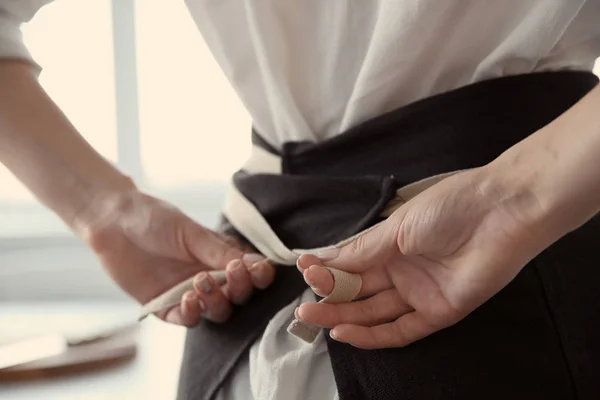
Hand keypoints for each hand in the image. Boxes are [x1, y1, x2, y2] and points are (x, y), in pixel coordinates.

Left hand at [80, 190, 274, 326]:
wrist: (113, 223)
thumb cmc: (155, 219)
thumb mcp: (192, 233)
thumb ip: (221, 253)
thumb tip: (258, 264)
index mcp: (222, 256)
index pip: (252, 273)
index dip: (260, 275)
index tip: (259, 269)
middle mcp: (211, 277)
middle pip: (239, 295)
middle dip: (240, 287)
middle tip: (233, 272)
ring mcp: (190, 294)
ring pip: (218, 311)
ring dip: (216, 300)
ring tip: (201, 281)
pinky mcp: (167, 307)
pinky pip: (188, 320)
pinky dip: (192, 313)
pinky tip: (187, 299)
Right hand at [295, 167, 551, 348]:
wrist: (501, 211)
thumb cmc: (448, 208)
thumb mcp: (396, 227)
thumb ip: (361, 251)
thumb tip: (322, 260)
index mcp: (390, 245)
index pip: (351, 264)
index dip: (327, 271)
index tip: (303, 271)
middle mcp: (402, 270)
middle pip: (359, 291)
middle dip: (329, 299)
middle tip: (303, 307)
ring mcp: (419, 292)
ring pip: (374, 313)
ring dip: (343, 318)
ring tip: (312, 318)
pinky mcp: (439, 312)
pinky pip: (402, 330)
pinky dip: (373, 334)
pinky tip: (346, 332)